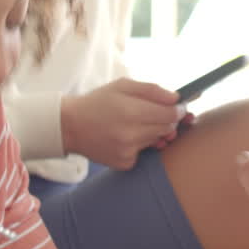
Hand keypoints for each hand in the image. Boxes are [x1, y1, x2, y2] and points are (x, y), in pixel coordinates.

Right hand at [61, 78, 180, 168]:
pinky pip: (144, 153)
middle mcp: (130, 134)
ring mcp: (127, 151)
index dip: (177, 110)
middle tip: (154, 114)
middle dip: (166, 121)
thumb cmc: (98, 102)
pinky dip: (140, 144)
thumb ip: (152, 90)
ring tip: (134, 123)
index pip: (170, 114)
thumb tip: (176, 99)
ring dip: (153, 132)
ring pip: (156, 141)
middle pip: (166, 129)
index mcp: (131, 111)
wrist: (71, 126)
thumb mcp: (123, 86)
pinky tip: (125, 137)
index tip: (177, 107)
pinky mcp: (124, 163)